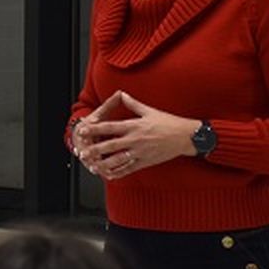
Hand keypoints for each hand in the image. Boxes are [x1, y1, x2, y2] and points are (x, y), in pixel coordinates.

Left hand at [78, 91, 197, 179]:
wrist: (186, 136)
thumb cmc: (168, 122)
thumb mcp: (149, 110)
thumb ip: (132, 103)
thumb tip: (121, 93)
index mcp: (134, 125)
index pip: (109, 127)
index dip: (94, 129)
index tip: (83, 130)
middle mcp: (135, 139)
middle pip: (110, 145)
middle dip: (95, 149)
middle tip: (82, 152)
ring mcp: (140, 152)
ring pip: (118, 160)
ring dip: (103, 164)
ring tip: (92, 166)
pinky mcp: (146, 162)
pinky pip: (129, 169)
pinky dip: (118, 172)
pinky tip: (109, 175)